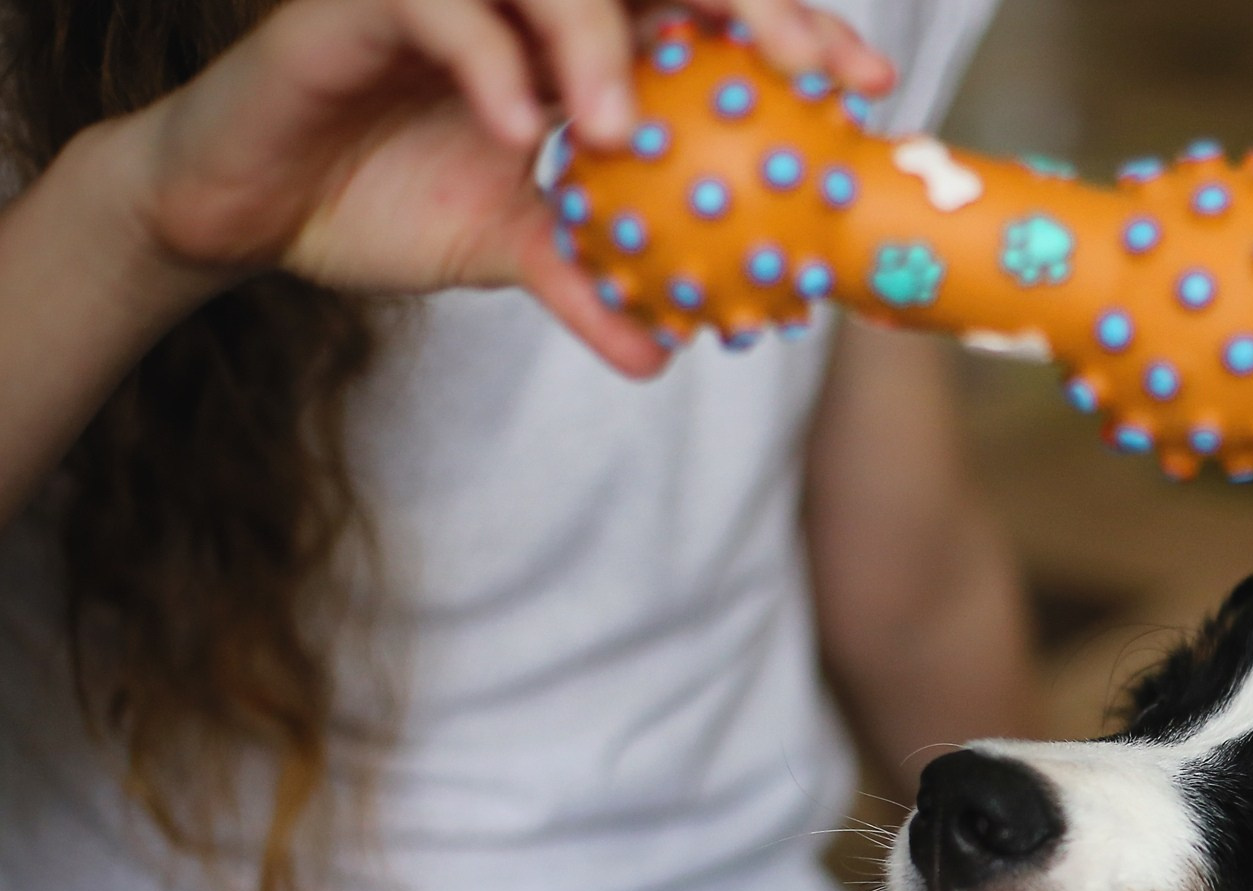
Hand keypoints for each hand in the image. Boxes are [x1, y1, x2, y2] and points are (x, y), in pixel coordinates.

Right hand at [120, 0, 893, 374]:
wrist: (250, 206)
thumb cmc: (390, 202)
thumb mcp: (510, 252)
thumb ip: (591, 285)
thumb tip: (664, 357)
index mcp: (586, 32)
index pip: (704, 9)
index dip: (792, 30)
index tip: (866, 88)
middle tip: (800, 65)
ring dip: (598, 40)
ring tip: (619, 132)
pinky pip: (439, 10)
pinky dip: (486, 66)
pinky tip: (518, 136)